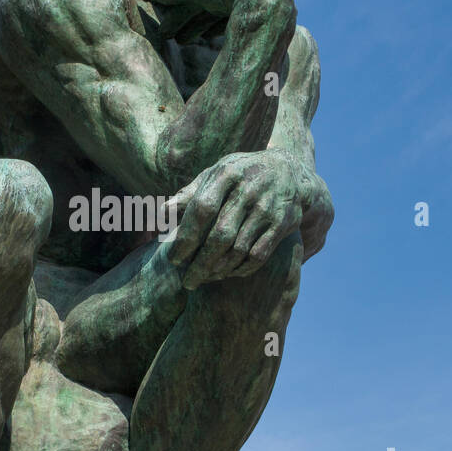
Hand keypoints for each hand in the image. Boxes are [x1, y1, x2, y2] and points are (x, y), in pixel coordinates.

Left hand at [166, 151, 302, 288]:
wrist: (288, 170)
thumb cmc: (240, 174)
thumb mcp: (216, 173)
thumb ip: (191, 193)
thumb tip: (163, 213)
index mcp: (226, 174)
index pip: (201, 210)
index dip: (186, 238)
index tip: (174, 259)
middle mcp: (248, 190)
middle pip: (220, 235)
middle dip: (201, 263)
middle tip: (187, 281)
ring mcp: (267, 207)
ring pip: (239, 249)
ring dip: (219, 269)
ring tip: (204, 279)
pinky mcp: (282, 223)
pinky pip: (258, 254)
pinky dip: (241, 268)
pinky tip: (228, 274)